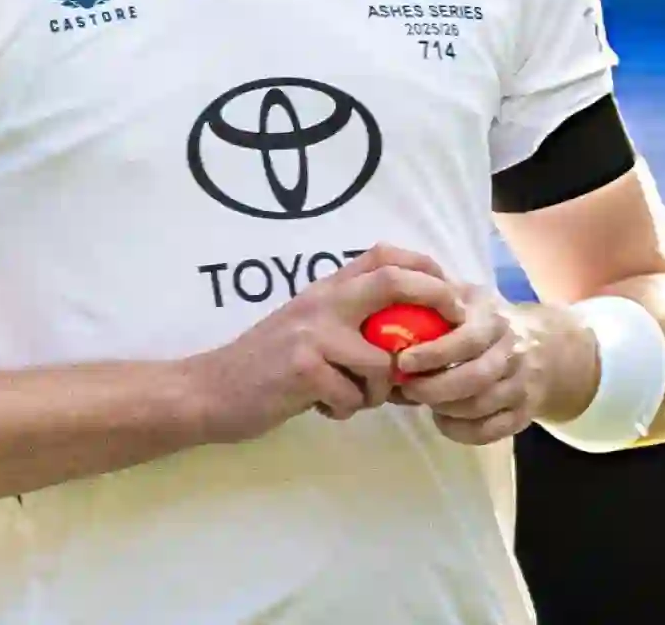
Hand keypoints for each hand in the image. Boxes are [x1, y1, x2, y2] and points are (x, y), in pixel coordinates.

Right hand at [184, 245, 464, 444]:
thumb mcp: (309, 329)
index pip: (384, 255)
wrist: (210, 390)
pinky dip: (345, 410)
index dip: (425, 267)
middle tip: (454, 328)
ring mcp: (313, 333)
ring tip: (350, 398)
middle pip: (393, 281)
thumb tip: (411, 341)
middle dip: (435, 301)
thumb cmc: (267, 366)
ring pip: (382, 362)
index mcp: (326, 288)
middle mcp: (322, 301)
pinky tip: (321, 407)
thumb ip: (351, 324)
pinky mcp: (304, 369)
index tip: (451, 292)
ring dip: (378, 392)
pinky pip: (354, 397)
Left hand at [391, 289, 596, 445]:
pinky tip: (443, 418)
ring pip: (480, 408)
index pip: (468, 340)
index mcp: (495, 320)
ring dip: (444, 408)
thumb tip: (394, 291)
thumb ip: (437, 291)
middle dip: (434, 389)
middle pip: (475, 379)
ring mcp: (521, 385)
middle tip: (407, 387)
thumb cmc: (486, 319)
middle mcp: (513, 353)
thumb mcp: (468, 295)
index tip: (403, 360)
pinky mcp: (523, 414)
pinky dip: (460, 431)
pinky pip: (490, 432)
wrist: (542, 345)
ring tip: (422, 400)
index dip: (434, 353)